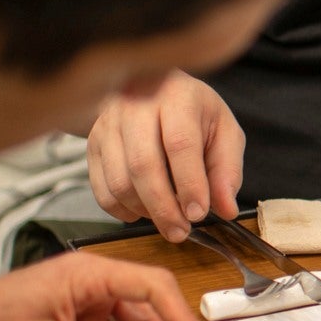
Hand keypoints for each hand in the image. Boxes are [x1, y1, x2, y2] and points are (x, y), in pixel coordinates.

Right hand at [88, 71, 245, 241]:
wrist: (154, 88)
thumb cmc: (194, 112)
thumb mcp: (224, 132)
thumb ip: (227, 170)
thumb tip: (226, 209)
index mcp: (177, 97)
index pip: (180, 144)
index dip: (189, 183)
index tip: (198, 213)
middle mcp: (136, 106)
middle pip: (143, 165)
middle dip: (164, 207)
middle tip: (180, 231)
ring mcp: (108, 125)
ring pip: (119, 180)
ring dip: (144, 210)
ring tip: (167, 220)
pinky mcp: (92, 143)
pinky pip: (101, 187)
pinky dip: (121, 209)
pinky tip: (142, 211)